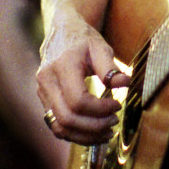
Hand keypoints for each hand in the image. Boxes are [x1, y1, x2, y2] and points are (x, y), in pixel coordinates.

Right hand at [37, 8, 130, 144]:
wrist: (61, 32)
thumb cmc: (83, 39)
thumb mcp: (100, 46)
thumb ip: (110, 67)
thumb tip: (125, 83)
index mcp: (62, 66)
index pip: (78, 100)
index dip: (100, 109)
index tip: (117, 105)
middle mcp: (47, 81)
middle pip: (67, 118)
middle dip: (94, 126)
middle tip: (114, 121)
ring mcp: (43, 93)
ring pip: (59, 127)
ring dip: (85, 135)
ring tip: (108, 132)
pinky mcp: (45, 101)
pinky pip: (57, 126)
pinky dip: (76, 134)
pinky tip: (94, 132)